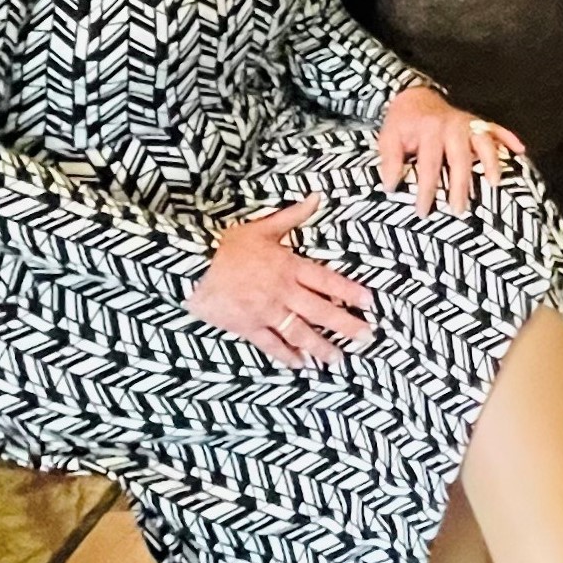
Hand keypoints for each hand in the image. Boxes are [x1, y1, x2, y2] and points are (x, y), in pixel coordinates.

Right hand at [186, 194, 374, 368]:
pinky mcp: (248, 327)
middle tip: (367, 337)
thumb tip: (316, 197)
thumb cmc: (225, 246)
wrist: (192, 267)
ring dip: (321, 347)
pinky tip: (301, 365)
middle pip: (321, 311)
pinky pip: (272, 345)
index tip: (370, 303)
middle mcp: (283, 292)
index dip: (350, 292)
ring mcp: (266, 312)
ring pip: (300, 333)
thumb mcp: (262, 227)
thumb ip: (293, 216)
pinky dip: (287, 356)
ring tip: (338, 359)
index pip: (328, 281)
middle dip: (346, 325)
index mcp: (290, 267)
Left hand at [377, 84, 524, 215]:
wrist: (415, 96)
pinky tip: (519, 151)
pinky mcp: (477, 121)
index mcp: (428, 131)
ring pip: (483, 143)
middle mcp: (451, 126)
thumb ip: (389, 161)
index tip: (423, 211)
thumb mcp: (388, 138)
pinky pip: (497, 129)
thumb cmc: (402, 123)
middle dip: (460, 185)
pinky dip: (509, 138)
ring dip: (490, 162)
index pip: (429, 165)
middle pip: (459, 158)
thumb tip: (391, 186)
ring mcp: (468, 123)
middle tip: (459, 209)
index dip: (426, 190)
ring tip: (495, 183)